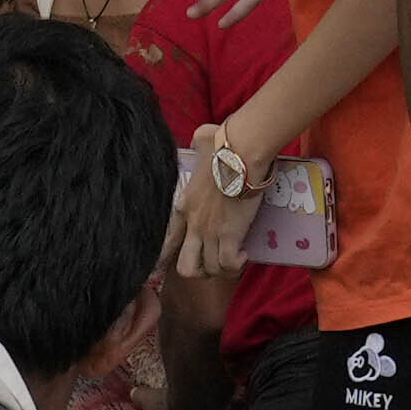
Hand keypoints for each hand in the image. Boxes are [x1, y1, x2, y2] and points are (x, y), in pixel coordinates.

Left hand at [164, 140, 259, 298]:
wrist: (239, 152)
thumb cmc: (223, 144)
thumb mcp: (202, 142)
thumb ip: (199, 144)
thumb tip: (203, 137)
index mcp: (183, 205)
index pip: (167, 241)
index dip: (166, 258)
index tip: (171, 266)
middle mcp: (192, 224)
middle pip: (185, 266)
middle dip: (199, 272)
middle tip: (213, 263)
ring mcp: (209, 232)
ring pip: (209, 270)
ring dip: (222, 270)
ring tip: (233, 259)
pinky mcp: (229, 235)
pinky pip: (227, 265)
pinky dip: (235, 265)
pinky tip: (244, 256)